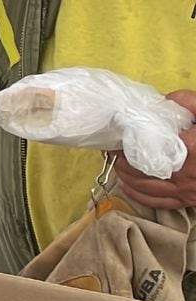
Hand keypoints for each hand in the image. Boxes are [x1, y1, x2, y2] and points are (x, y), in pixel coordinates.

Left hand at [114, 90, 195, 209]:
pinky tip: (126, 181)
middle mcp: (184, 173)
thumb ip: (189, 102)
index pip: (145, 143)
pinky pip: (153, 201)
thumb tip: (165, 100)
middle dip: (121, 155)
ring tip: (116, 159)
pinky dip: (135, 191)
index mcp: (190, 148)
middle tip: (112, 144)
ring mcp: (185, 190)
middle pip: (137, 166)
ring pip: (140, 185)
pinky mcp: (187, 201)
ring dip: (123, 172)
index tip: (116, 131)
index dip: (126, 138)